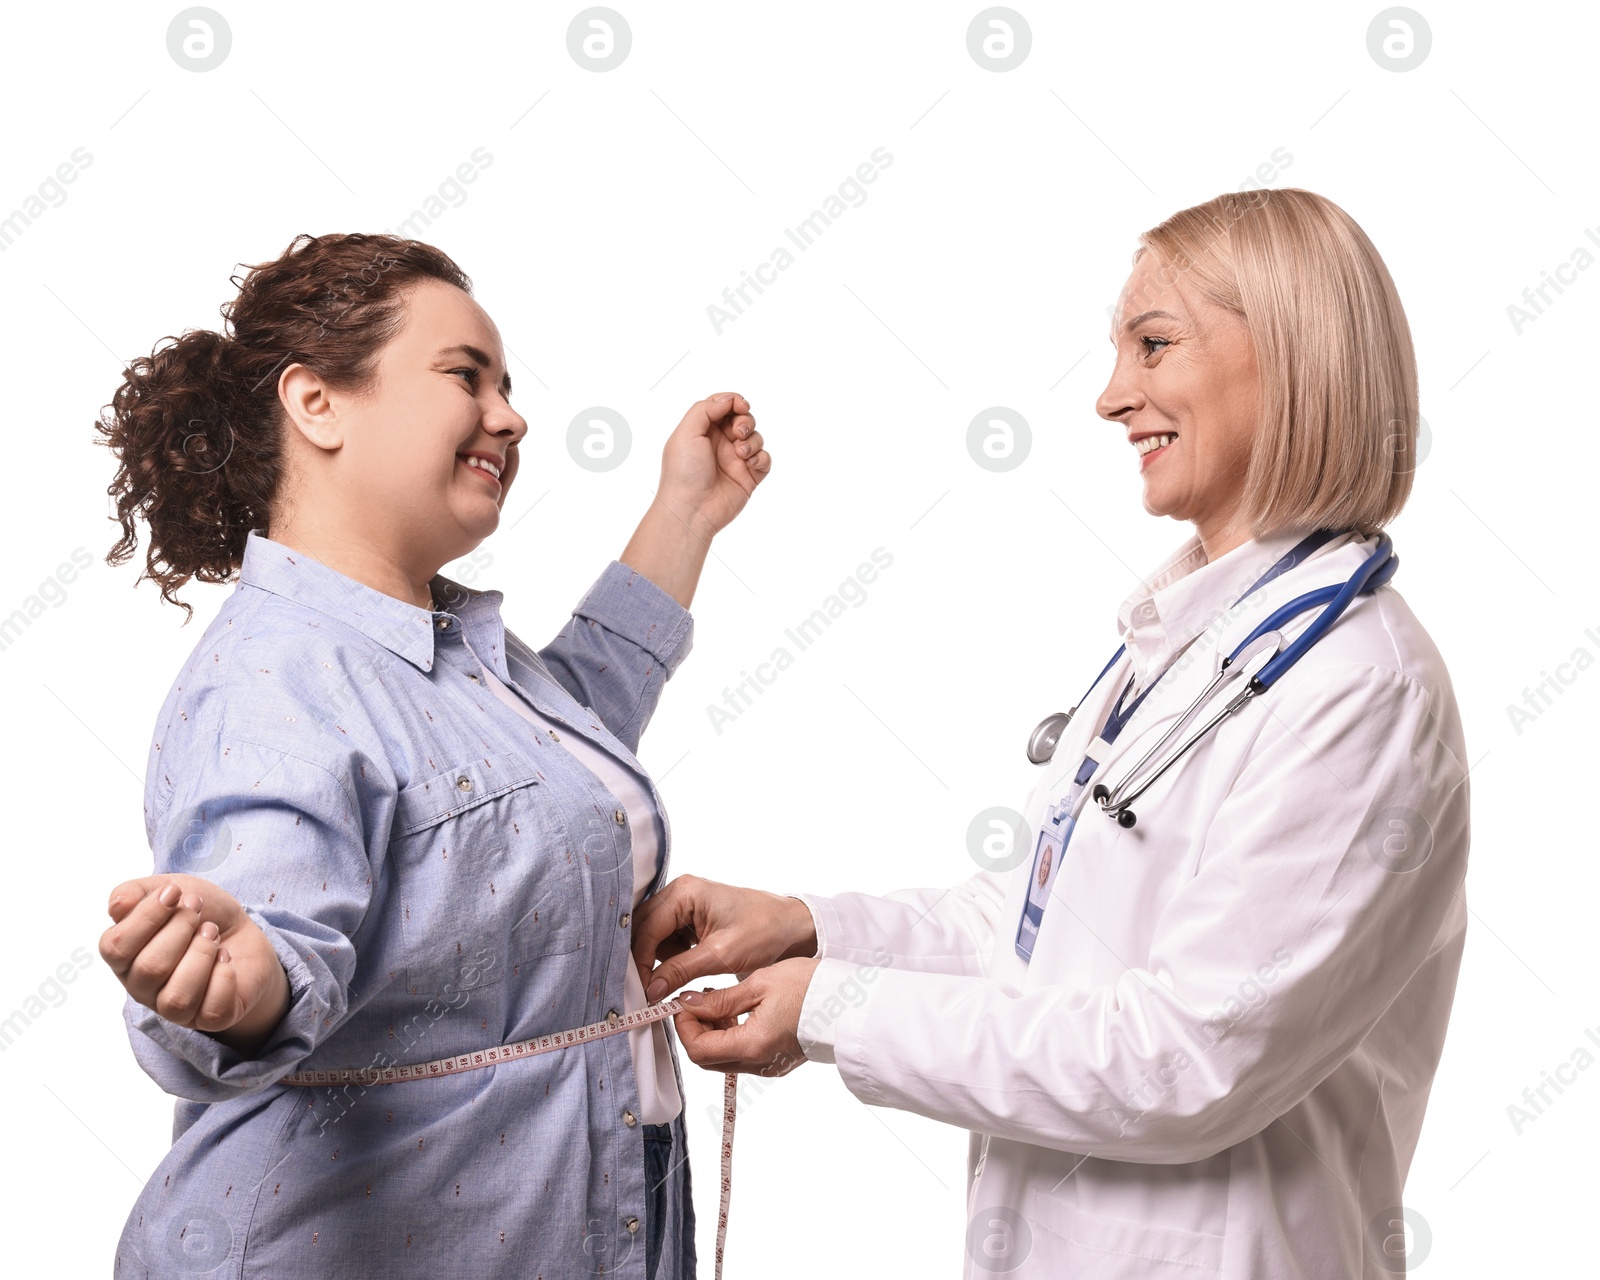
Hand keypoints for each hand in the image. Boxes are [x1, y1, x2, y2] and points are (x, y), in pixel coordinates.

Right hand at [98, 875, 289, 1056]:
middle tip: (197, 910)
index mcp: (124, 957)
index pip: (115, 947)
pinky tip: (226, 957)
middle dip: (181, 929)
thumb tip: (116, 905)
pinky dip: (224, 978)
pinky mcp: (209, 1018)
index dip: (147, 916)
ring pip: (177, 998)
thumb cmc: (198, 913)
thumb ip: (135, 892)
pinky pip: (212, 1011)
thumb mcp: (168, 888)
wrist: (242, 930)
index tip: (174, 892)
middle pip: (150, 969)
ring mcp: (173, 1008)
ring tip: (212, 932)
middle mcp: (142, 988)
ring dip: (201, 955)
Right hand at [633, 874, 816, 1001]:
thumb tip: (651, 989)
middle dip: (643, 961)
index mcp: (685, 892)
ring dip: (655, 961)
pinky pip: (667, 939)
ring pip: (653, 936)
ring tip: (663, 986)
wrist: (790, 926)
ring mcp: (684, 904)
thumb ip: (682, 970)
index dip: (640, 962)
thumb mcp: (721, 955)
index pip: (647, 928)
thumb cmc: (763, 931)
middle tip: (645, 992)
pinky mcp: (690, 917)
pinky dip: (668, 958)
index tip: (641, 991)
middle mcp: (680, 892)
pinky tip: (676, 974)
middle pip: (644, 929)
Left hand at [653, 392, 770, 539]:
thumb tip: (728, 399)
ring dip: (753, 441)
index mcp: (703, 431)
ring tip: (740, 454)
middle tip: (738, 432)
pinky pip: (764, 460)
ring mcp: (735, 461)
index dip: (734, 401)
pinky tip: (749, 465)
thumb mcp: (686, 432)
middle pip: (743, 419)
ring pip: (756, 438)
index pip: (723, 406)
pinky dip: (761, 458)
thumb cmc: (683, 473)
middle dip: (746, 420)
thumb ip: (705, 409)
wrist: (691, 510)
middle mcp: (720, 444)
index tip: (741, 405)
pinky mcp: (748, 477)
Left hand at [674, 957, 819, 1075]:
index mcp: (753, 1045)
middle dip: (694, 1031)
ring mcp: (769, 1066)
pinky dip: (730, 1036)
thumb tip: (689, 1003)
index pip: (698, 1050)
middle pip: (706, 1059)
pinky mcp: (776, 1061)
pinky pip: (741, 1055)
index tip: (683, 1003)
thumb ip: (719, 999)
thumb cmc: (811, 987)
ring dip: (711, 1033)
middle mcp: (759, 1063)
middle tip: (696, 1002)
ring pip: (722, 1059)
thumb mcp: (759, 984)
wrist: (849, 1002)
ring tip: (719, 1002)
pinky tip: (737, 1012)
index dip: (683, 1027)